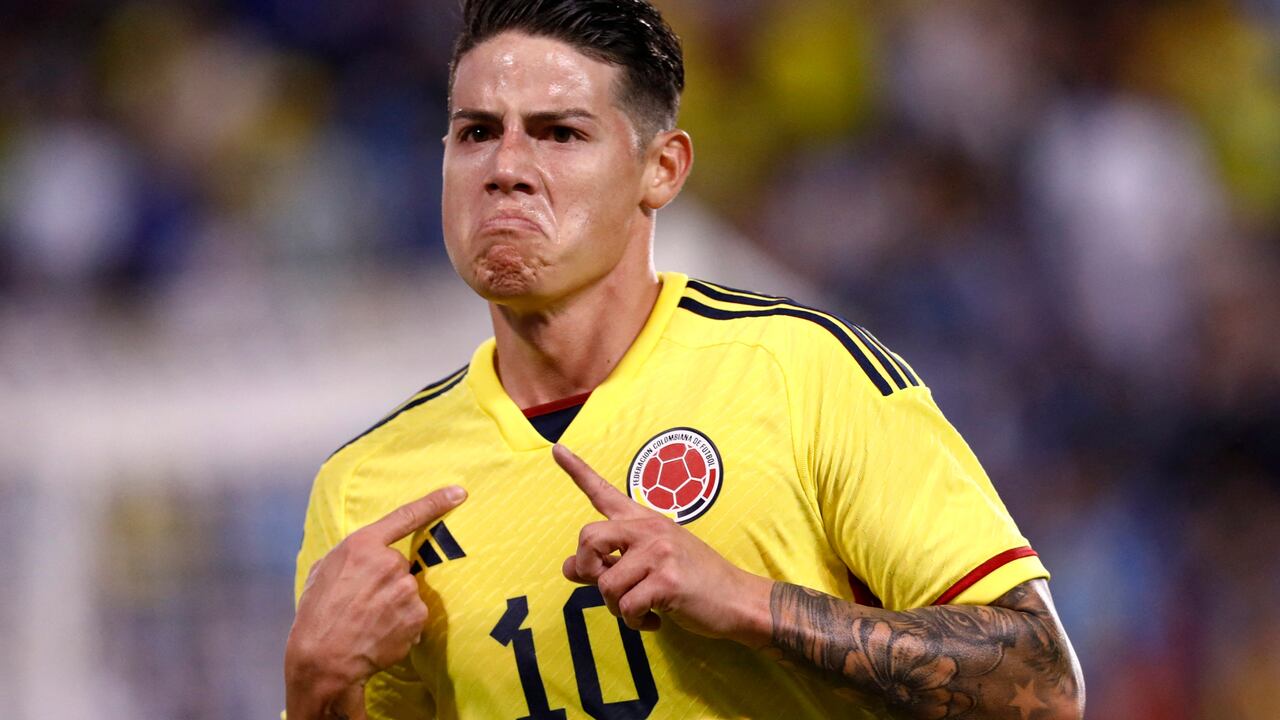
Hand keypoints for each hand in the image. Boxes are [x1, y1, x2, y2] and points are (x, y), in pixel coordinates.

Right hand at [285, 485, 466, 717]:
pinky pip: (414, 615)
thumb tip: (364, 556)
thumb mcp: (323, 572)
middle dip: (386, 582)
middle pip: (400, 566)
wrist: (324, 660)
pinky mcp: (417, 615)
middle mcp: (389, 562)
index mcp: (363, 545)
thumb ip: (350, 556)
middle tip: (362, 604)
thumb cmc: (317, 615)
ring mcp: (406, 589)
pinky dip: (401, 625)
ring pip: (408, 591)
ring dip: (394, 605)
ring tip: (368, 622)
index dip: (435, 502)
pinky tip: (379, 634)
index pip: (406, 516)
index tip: (459, 492)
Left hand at [554, 444, 771, 644]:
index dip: (577, 471)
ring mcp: (659, 553)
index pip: (604, 492)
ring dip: (617, 607)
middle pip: (589, 538)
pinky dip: (636, 622)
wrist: (737, 598)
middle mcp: (649, 529)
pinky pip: (627, 607)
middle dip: (588, 570)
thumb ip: (609, 563)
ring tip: (640, 608)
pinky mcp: (666, 581)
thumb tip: (568, 567)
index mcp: (644, 520)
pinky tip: (654, 620)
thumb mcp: (650, 563)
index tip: (556, 450)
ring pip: (605, 584)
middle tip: (607, 585)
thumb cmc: (693, 580)